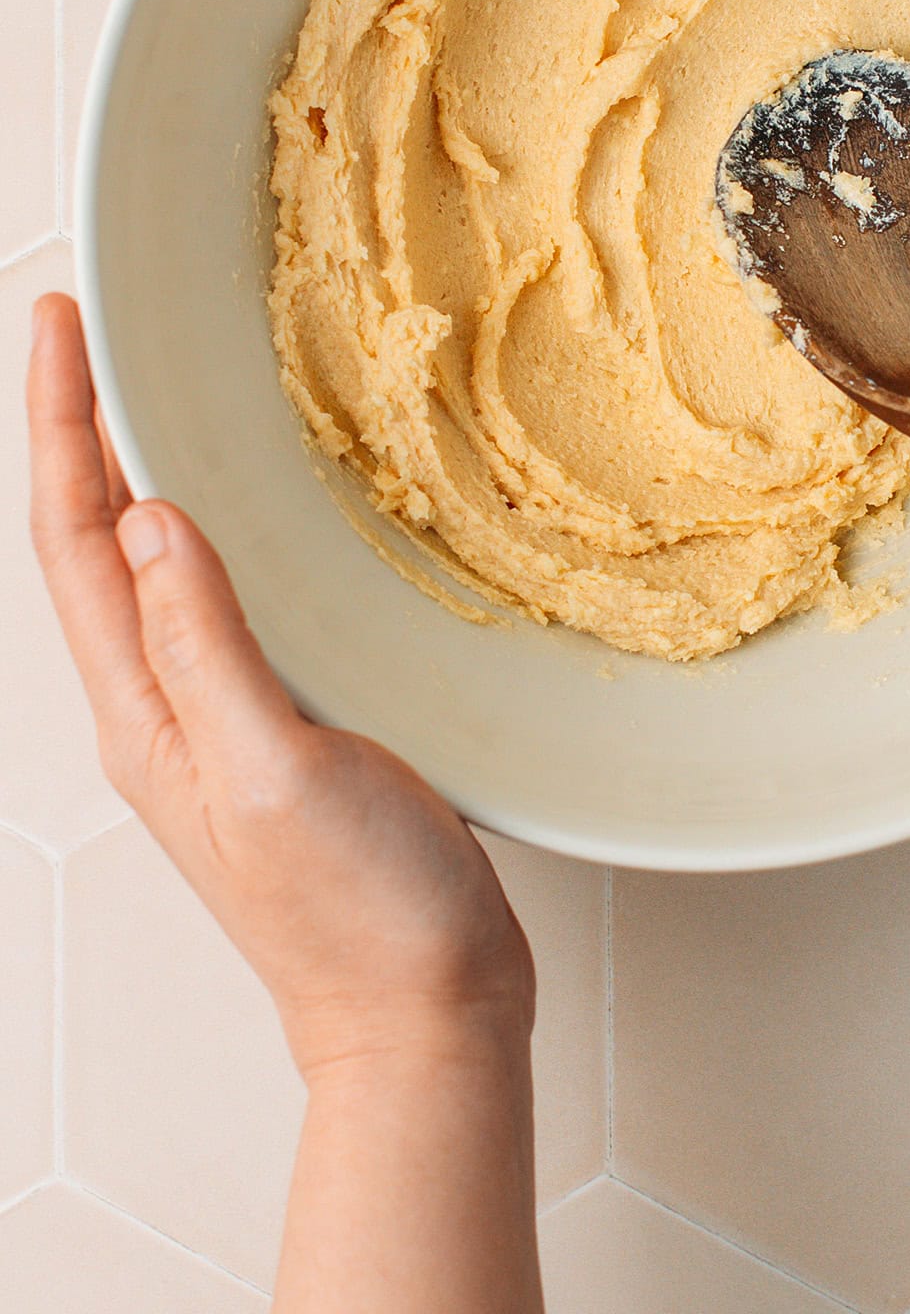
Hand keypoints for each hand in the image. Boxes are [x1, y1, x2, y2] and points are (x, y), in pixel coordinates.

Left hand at [27, 294, 532, 1081]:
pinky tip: (245, 512)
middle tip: (86, 333)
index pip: (75, 542)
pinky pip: (218, 602)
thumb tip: (152, 521)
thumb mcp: (274, 770)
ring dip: (132, 473)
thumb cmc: (356, 914)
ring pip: (150, 570)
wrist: (424, 1010)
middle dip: (77, 431)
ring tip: (143, 394)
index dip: (60, 425)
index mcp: (146, 715)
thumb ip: (207, 648)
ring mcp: (219, 720)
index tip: (58, 326)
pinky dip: (212, 530)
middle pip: (93, 545)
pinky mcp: (280, 726)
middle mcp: (164, 710)